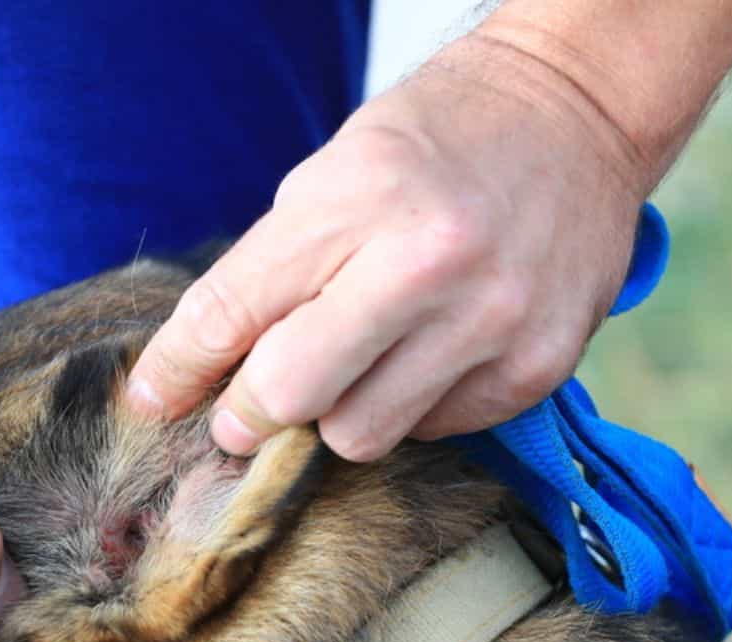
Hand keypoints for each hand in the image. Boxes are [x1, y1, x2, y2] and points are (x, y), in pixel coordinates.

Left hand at [128, 30, 650, 460]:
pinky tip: (425, 357)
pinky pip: (433, 431)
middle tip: (243, 412)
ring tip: (352, 371)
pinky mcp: (535, 368)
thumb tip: (199, 370)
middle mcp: (427, 264)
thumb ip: (272, 268)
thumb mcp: (337, 171)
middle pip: (290, 395)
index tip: (153, 399)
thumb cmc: (439, 139)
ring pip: (360, 435)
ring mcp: (490, 322)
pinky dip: (410, 408)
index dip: (178, 367)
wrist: (578, 115)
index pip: (234, 310)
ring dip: (336, 415)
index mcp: (360, 198)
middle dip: (250, 413)